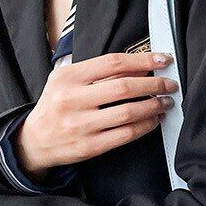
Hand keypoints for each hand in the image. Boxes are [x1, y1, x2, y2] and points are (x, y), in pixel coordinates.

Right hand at [15, 51, 178, 179]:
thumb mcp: (68, 81)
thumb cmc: (57, 105)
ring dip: (154, 106)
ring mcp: (81, 125)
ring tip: (166, 102)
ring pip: (128, 113)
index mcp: (68, 77)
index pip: (113, 63)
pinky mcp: (90, 146)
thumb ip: (100, 73)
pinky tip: (154, 119)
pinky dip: (146, 125)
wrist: (35, 141)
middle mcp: (72, 99)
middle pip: (124, 87)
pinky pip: (126, 134)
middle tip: (170, 85)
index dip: (143, 60)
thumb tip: (141, 67)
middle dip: (154, 85)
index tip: (164, 59)